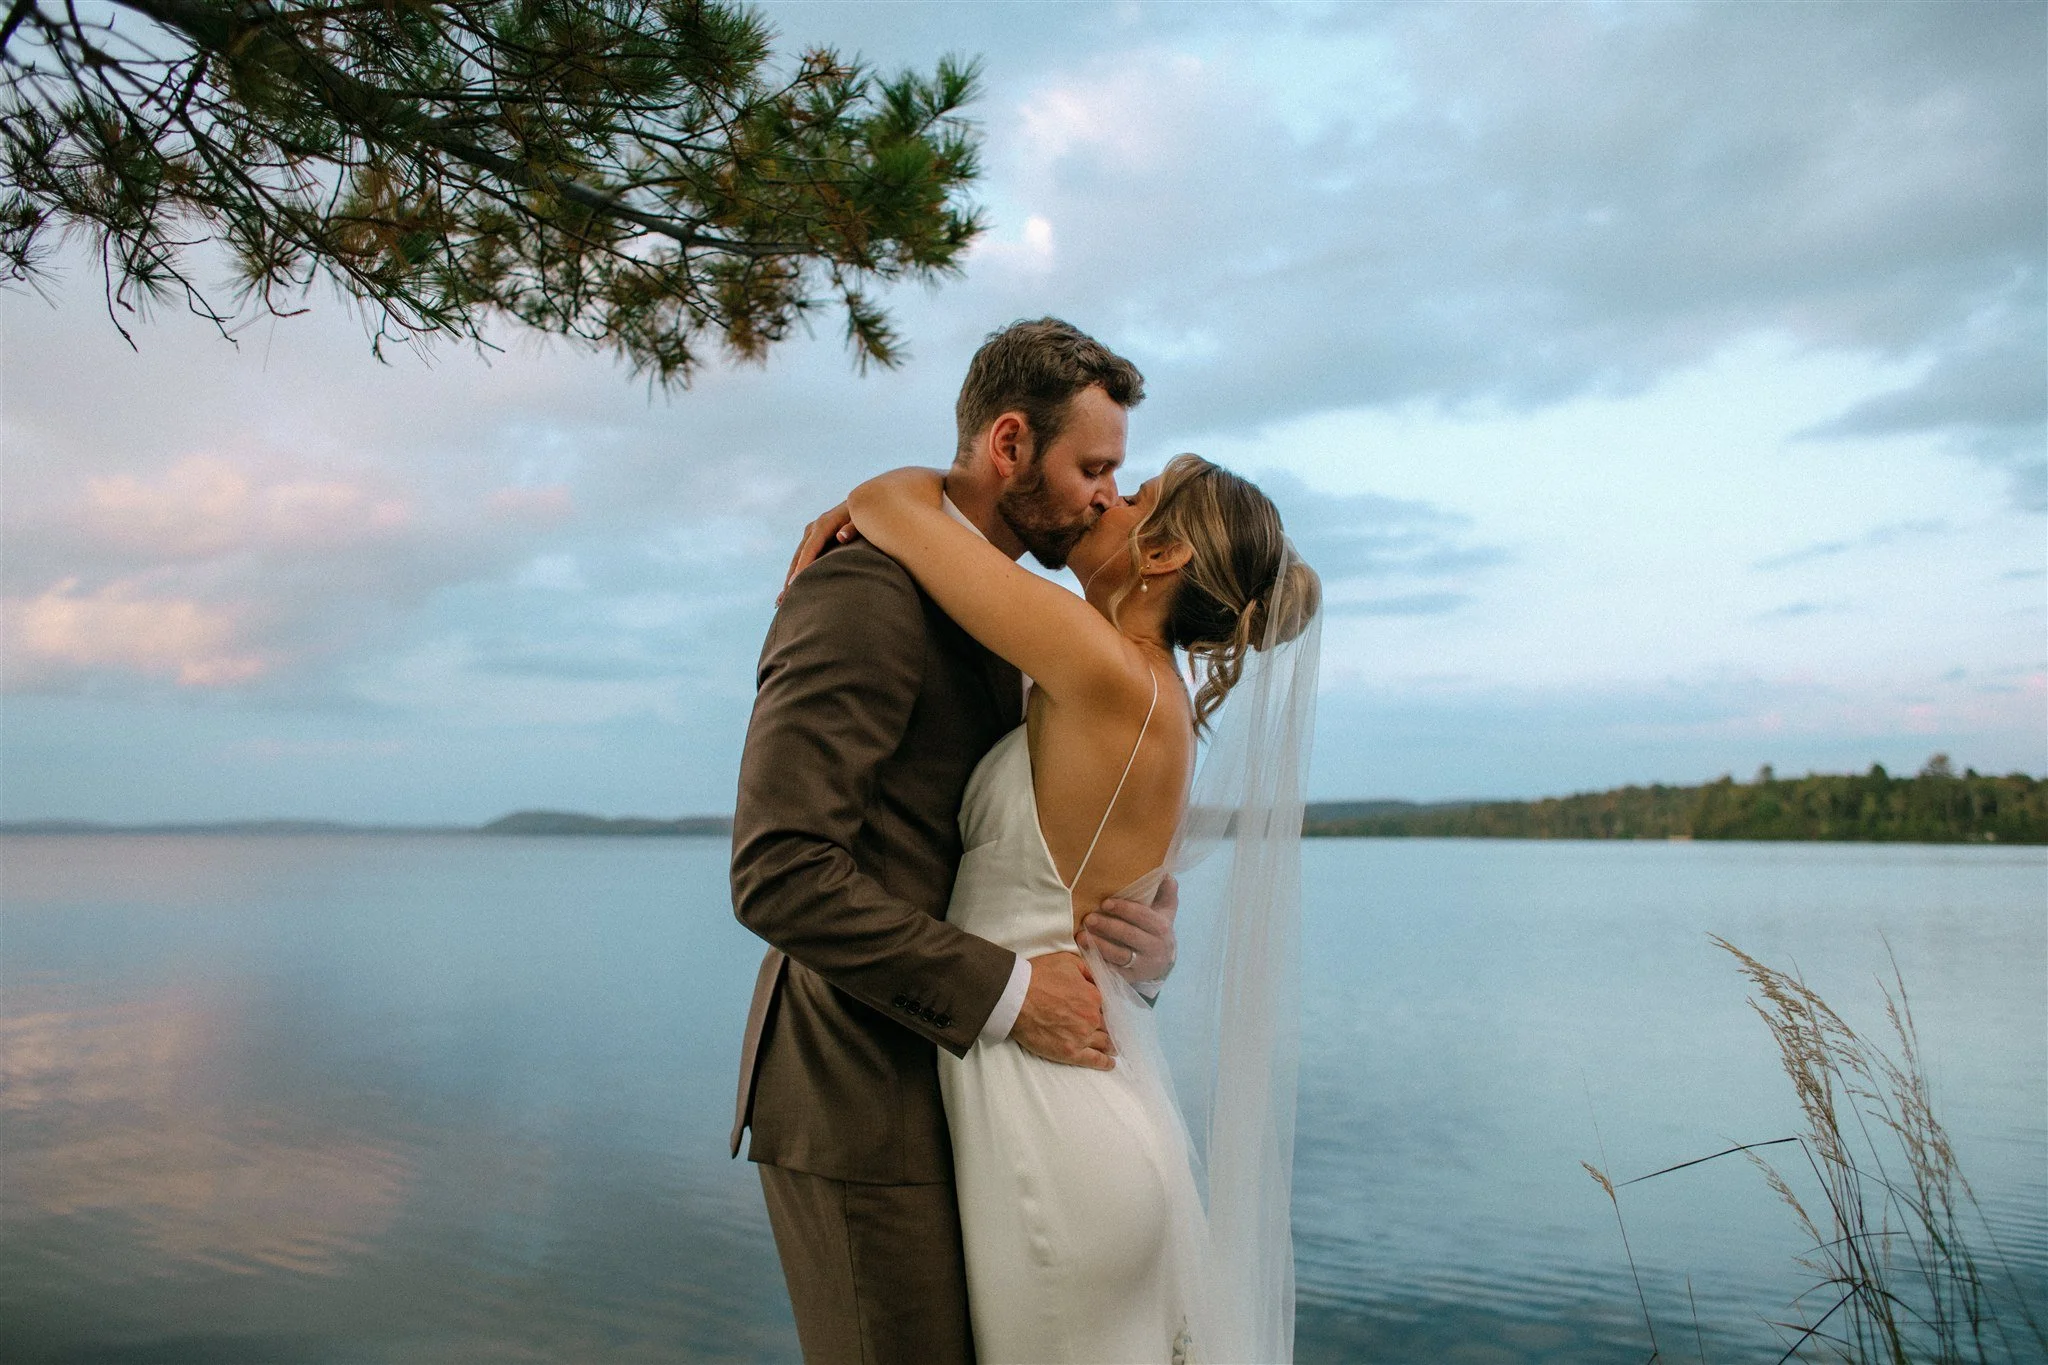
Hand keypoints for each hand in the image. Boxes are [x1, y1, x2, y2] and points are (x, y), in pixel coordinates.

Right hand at [778, 501, 860, 602]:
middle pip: (799, 556)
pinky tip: (790, 590)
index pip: (810, 549)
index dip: (802, 566)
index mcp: (824, 524)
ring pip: (797, 559)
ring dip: (789, 579)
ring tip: (781, 602)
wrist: (863, 501)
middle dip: (790, 578)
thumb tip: (840, 536)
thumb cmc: (865, 513)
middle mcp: (814, 528)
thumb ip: (854, 527)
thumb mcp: (861, 518)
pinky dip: (796, 573)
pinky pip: (802, 557)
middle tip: (784, 601)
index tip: (794, 584)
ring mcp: (811, 533)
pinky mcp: (814, 538)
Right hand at [1009, 952, 1113, 1069]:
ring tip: (1114, 1048)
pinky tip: (1110, 1063)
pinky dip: (1104, 1062)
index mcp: (1094, 996)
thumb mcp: (1068, 961)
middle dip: (1109, 1027)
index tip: (1101, 1011)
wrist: (1015, 996)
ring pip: (1104, 1042)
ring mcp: (1082, 1037)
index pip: (1105, 1005)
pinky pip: (1093, 1060)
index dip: (1102, 1007)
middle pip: (1107, 1025)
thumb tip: (1098, 980)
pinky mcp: (1070, 1052)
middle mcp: (1092, 1018)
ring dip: (1111, 1045)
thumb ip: (1088, 970)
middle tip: (1112, 1031)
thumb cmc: (1039, 976)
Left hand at [1078, 873, 1177, 984]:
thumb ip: (1166, 890)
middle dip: (1107, 926)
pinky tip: (1084, 955)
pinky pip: (1112, 972)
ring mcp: (1142, 965)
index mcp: (1162, 927)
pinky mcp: (1130, 979)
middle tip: (1088, 918)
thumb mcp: (1166, 909)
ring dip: (1098, 945)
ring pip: (1119, 956)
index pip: (1142, 917)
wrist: (1162, 960)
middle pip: (1129, 936)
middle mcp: (1154, 948)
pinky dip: (1098, 964)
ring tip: (1081, 936)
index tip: (1105, 903)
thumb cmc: (1158, 927)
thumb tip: (1163, 872)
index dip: (1124, 909)